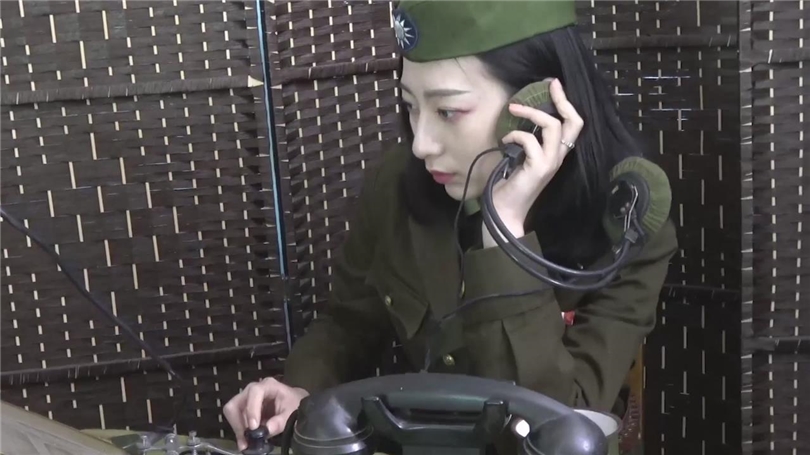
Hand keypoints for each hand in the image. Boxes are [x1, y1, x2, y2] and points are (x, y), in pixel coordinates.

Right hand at [223, 377, 308, 449]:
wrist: (293, 404)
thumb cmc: (293, 404)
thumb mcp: (291, 413)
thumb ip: (280, 421)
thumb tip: (267, 430)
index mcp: (268, 385)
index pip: (255, 392)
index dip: (252, 409)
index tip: (253, 427)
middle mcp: (253, 389)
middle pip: (237, 402)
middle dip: (239, 422)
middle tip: (245, 439)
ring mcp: (247, 398)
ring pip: (232, 411)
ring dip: (237, 428)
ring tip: (245, 443)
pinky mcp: (244, 407)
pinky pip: (235, 418)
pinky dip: (239, 430)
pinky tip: (245, 441)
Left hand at [482, 78, 582, 247]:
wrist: (506, 212)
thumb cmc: (511, 185)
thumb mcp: (522, 157)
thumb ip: (527, 141)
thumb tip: (520, 115)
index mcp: (556, 153)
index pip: (573, 125)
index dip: (566, 103)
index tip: (553, 85)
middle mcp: (558, 157)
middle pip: (573, 122)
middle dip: (561, 100)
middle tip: (547, 85)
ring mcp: (550, 163)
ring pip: (553, 127)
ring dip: (531, 113)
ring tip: (513, 108)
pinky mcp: (538, 168)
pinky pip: (530, 141)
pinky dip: (515, 134)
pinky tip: (505, 140)